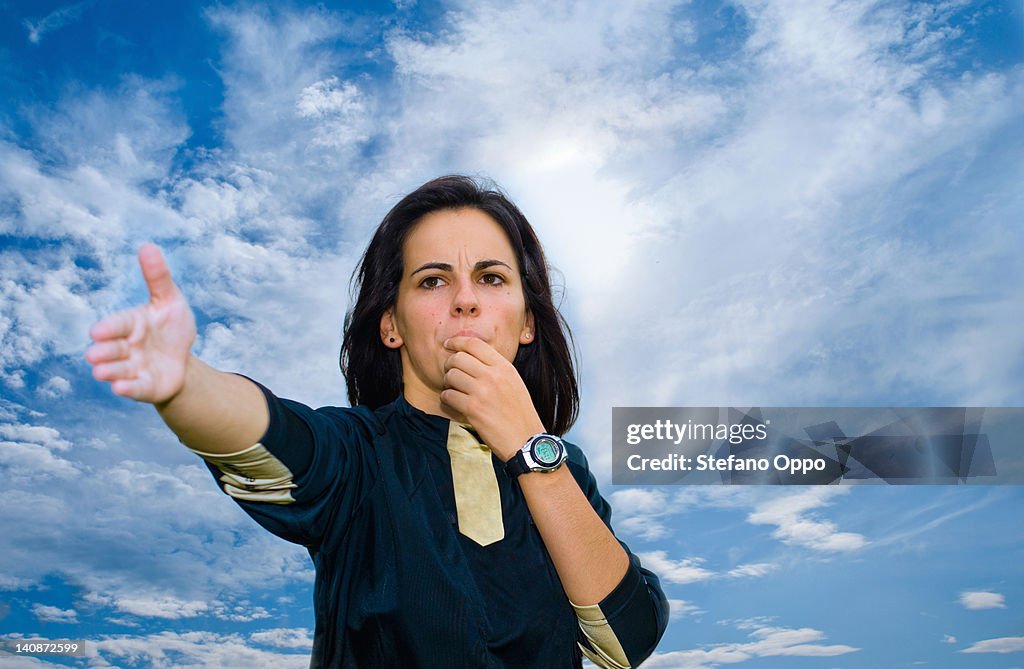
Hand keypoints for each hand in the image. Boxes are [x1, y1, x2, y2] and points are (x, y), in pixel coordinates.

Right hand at [86, 243, 195, 403]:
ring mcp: (133, 369)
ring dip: (110, 371)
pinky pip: (134, 389)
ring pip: (118, 371)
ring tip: (101, 372)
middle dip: (104, 352)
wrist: (183, 361)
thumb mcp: (170, 300)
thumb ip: (158, 277)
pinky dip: (128, 388)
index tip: (97, 331)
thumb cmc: (171, 327)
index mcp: (130, 325)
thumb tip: (147, 245)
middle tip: (94, 355)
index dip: (109, 328)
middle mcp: (126, 348)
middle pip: (111, 350)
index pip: (117, 325)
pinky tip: (121, 388)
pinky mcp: (143, 387)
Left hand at [440, 336, 545, 460]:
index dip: (457, 341)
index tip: (449, 344)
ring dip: (448, 383)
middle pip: (458, 358)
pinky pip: (448, 396)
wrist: (526, 439)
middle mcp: (493, 376)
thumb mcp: (514, 382)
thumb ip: (495, 369)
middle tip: (450, 372)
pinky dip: (446, 399)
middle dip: (449, 365)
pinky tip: (453, 403)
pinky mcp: (473, 409)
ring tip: (453, 390)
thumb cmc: (519, 413)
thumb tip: (471, 357)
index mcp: (504, 367)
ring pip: (451, 376)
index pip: (474, 344)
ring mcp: (482, 392)